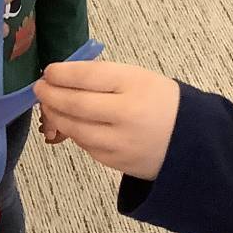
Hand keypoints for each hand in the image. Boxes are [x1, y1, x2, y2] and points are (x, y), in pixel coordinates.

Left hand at [33, 60, 180, 179]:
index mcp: (135, 85)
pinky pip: (85, 145)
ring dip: (56, 116)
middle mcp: (127, 114)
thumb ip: (104, 78)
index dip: (61, 73)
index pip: (87, 76)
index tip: (49, 71)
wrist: (193, 141)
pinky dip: (74, 132)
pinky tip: (70, 123)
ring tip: (50, 106)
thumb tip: (63, 77)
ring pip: (75, 129)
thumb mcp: (139, 78)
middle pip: (75, 104)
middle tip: (40, 89)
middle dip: (50, 95)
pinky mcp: (115, 162)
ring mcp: (120, 142)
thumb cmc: (162, 102)